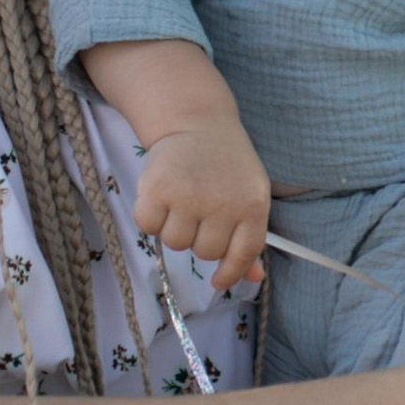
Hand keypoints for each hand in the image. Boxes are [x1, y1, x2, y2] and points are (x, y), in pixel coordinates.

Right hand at [132, 109, 271, 289]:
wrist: (198, 123)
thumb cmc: (225, 165)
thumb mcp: (249, 194)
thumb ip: (249, 238)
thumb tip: (254, 278)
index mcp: (253, 206)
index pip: (244, 254)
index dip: (231, 272)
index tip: (218, 281)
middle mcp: (223, 204)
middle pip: (206, 252)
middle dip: (200, 238)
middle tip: (198, 211)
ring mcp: (190, 197)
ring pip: (177, 244)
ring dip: (175, 228)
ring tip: (181, 199)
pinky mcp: (158, 190)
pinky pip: (149, 227)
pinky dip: (151, 218)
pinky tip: (161, 197)